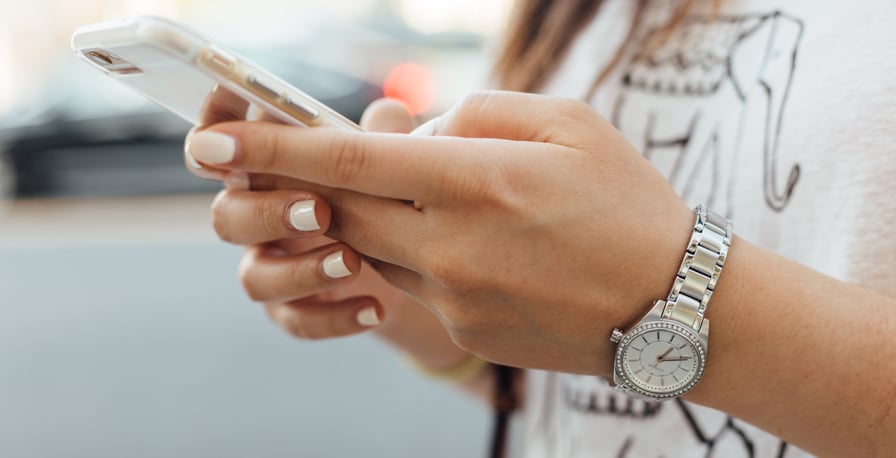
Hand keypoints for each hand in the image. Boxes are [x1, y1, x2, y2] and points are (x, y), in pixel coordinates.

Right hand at [185, 98, 471, 370]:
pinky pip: (295, 320)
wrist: (413, 263)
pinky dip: (334, 317)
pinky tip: (375, 308)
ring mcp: (272, 266)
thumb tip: (390, 113)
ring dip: (300, 270)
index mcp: (268, 167)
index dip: (210, 137)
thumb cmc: (385, 192)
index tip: (224, 137)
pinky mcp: (293, 309)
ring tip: (353, 262)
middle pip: (227, 216)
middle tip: (320, 210)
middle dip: (267, 213)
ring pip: (254, 277)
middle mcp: (258, 216)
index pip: (219, 147)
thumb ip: (384, 136)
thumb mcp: (391, 160)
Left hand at [186, 91, 694, 375]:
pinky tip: (474, 243)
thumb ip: (478, 113)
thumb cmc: (629, 203)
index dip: (273, 148)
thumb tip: (414, 129)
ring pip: (373, 247)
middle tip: (301, 162)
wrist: (674, 307)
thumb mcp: (568, 123)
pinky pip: (413, 282)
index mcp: (478, 180)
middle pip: (343, 208)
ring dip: (375, 216)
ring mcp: (455, 296)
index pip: (350, 159)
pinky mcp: (463, 329)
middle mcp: (453, 244)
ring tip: (434, 196)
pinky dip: (418, 251)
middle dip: (310, 183)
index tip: (213, 143)